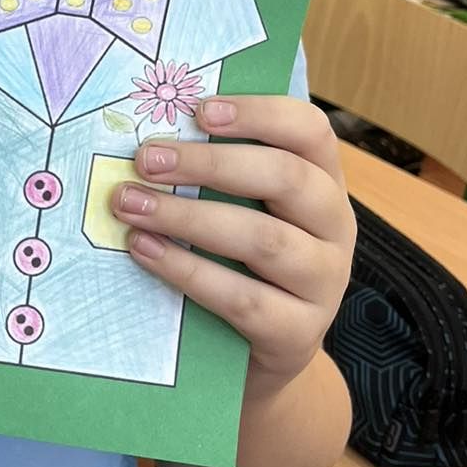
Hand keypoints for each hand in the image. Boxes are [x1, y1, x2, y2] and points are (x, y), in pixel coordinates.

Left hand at [113, 96, 354, 390]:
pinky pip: (243, 298)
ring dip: (188, 217)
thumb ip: (212, 171)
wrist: (254, 356)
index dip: (258, 113)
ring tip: (131, 205)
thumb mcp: (238, 208)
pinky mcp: (298, 333)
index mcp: (323, 180)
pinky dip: (187, 270)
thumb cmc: (238, 261)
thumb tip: (149, 133)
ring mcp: (324, 283)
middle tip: (145, 159)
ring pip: (264, 239)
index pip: (308, 130)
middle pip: (286, 178)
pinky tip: (145, 250)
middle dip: (209, 164)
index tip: (199, 111)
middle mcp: (336, 226)